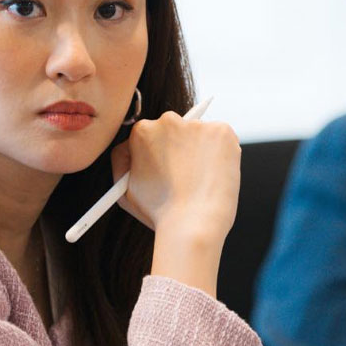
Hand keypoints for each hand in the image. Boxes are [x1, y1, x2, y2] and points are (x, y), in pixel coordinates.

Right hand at [109, 110, 241, 242]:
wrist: (192, 224)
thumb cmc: (159, 213)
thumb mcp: (124, 190)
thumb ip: (123, 165)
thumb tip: (128, 152)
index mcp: (142, 131)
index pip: (151, 135)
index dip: (159, 154)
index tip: (167, 167)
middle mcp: (168, 121)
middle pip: (176, 130)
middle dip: (180, 148)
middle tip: (186, 174)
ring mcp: (198, 124)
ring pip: (200, 135)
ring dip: (201, 152)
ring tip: (200, 181)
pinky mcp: (222, 132)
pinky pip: (221, 140)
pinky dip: (221, 154)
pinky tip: (215, 175)